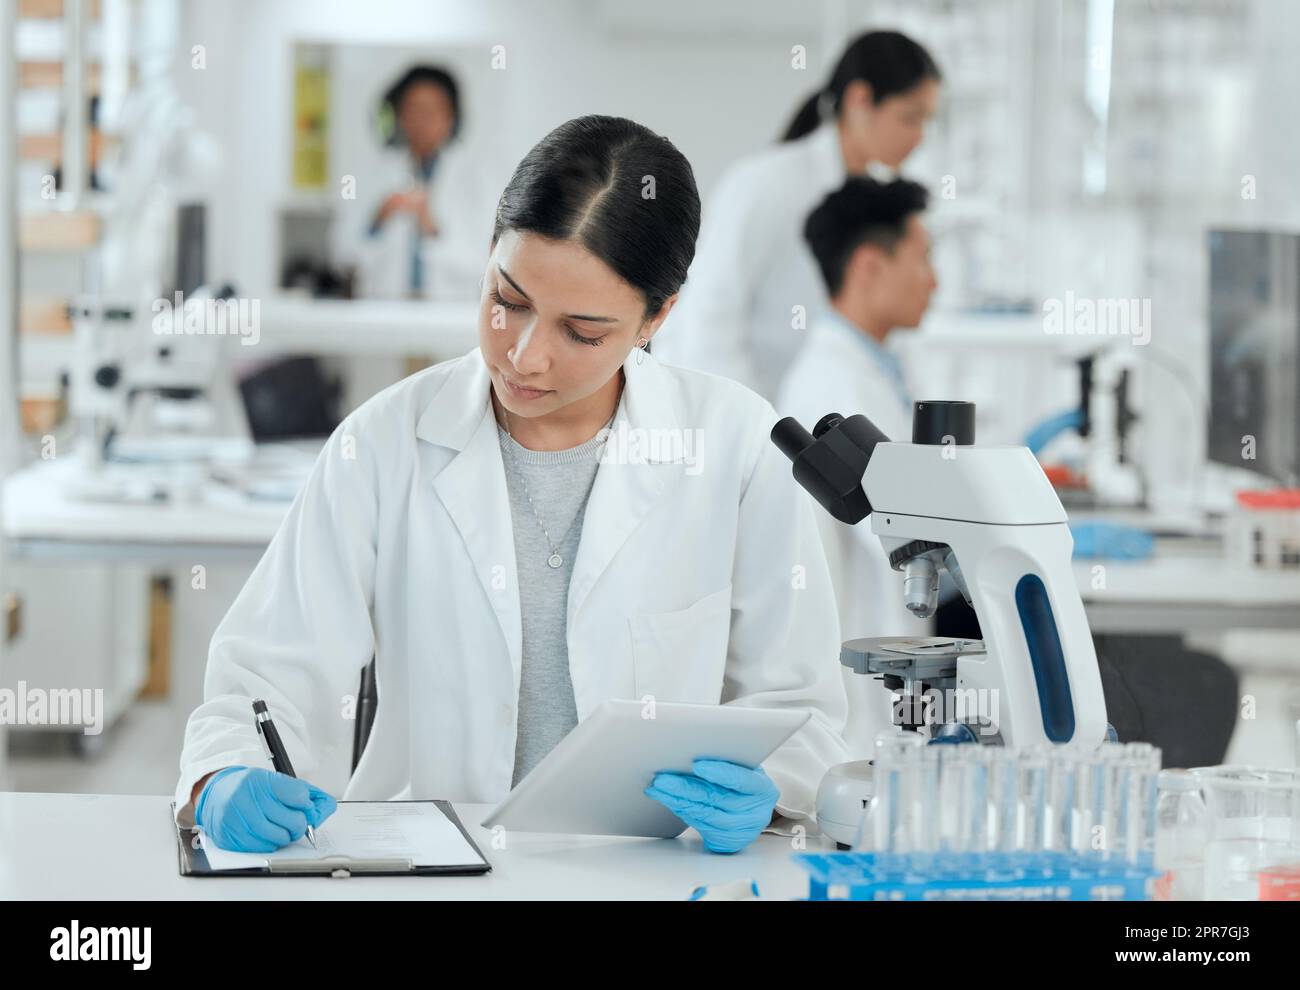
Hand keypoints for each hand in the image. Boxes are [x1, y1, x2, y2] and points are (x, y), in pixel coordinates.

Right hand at [194, 766, 336, 851]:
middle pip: (291, 820)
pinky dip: (269, 844)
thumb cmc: (249, 787)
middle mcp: (246, 798)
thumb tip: (325, 805)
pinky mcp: (228, 835)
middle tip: (296, 823)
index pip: (298, 795)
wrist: (215, 792)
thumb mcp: (273, 779)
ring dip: (285, 837)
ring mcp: (235, 818)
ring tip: (283, 830)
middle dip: (299, 824)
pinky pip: (259, 846)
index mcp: (261, 780)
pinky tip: (267, 836)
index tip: (304, 806)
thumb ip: (300, 791)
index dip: (306, 804)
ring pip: (277, 837)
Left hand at [645, 759, 779, 853]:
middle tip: (663, 778)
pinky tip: (668, 800)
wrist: (752, 807)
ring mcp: (743, 831)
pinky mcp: (727, 842)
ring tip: (658, 788)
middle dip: (685, 788)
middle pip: (716, 799)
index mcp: (764, 790)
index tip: (697, 765)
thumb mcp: (745, 766)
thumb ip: (728, 760)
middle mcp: (757, 813)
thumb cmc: (744, 779)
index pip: (742, 780)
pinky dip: (681, 810)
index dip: (720, 773)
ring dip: (677, 800)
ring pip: (705, 814)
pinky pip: (700, 825)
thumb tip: (694, 748)